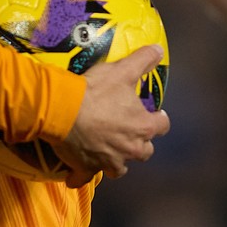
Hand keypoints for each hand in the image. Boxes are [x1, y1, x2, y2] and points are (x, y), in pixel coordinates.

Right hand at [52, 45, 168, 183]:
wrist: (63, 109)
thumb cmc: (95, 90)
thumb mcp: (122, 70)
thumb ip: (143, 60)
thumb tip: (158, 48)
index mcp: (142, 126)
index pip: (162, 126)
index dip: (159, 119)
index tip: (155, 114)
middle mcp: (130, 148)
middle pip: (144, 152)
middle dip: (139, 144)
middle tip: (129, 132)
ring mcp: (109, 161)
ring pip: (120, 169)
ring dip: (116, 162)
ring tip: (108, 152)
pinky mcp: (86, 168)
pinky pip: (83, 178)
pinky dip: (80, 176)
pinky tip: (75, 174)